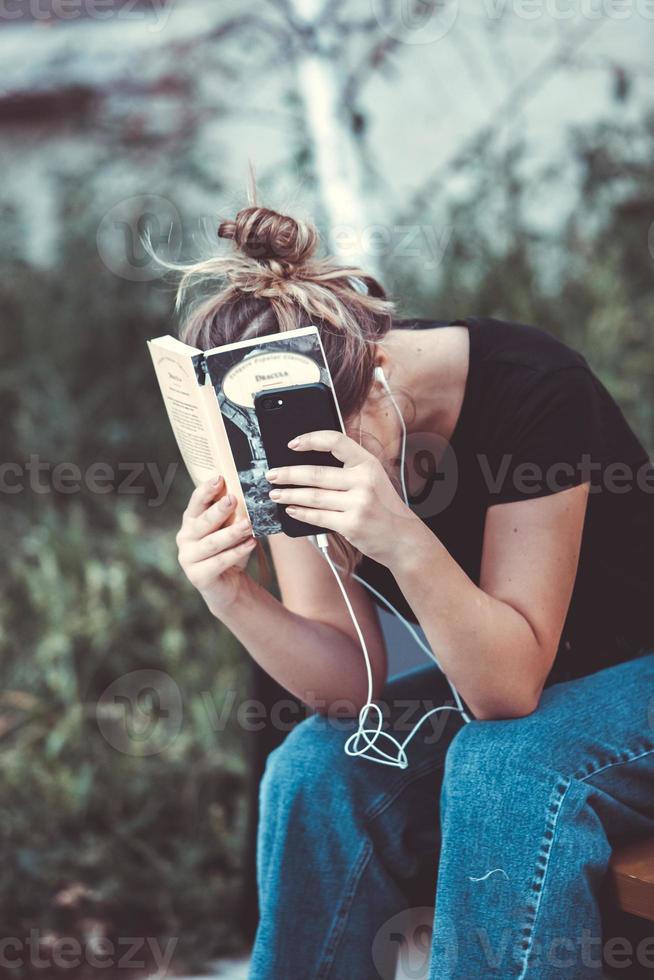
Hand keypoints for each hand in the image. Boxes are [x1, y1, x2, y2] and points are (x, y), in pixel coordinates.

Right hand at [176, 476, 256, 616]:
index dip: (206, 490)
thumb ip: (232, 515)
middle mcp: (185, 538)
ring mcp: (188, 558)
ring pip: (212, 542)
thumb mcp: (230, 529)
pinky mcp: (197, 576)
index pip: (196, 503)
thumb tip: (246, 494)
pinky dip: (237, 552)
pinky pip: (219, 561)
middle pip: (203, 522)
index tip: (220, 479)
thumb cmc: (229, 551)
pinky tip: (251, 543)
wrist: (228, 586)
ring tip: (248, 524)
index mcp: (191, 521)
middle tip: (233, 499)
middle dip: (219, 510)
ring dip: (232, 532)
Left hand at [265, 430, 416, 566]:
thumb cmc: (383, 508)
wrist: (404, 538)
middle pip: (316, 473)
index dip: (311, 439)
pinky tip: (291, 509)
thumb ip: (348, 470)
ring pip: (313, 496)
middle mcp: (364, 481)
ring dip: (289, 494)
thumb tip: (306, 467)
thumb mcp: (373, 480)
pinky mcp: (352, 525)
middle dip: (288, 474)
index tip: (292, 443)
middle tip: (271, 474)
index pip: (336, 441)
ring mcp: (359, 503)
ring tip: (275, 493)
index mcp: (368, 463)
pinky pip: (318, 516)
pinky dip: (301, 513)